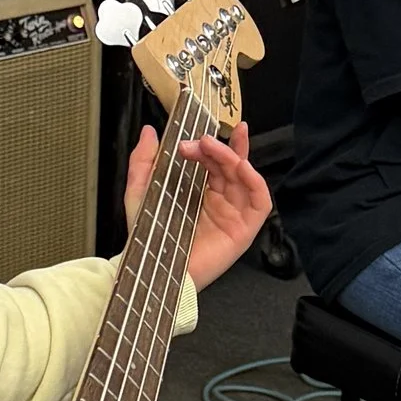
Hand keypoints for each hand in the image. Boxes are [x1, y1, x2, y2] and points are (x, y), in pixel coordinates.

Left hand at [125, 118, 272, 287]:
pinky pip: (260, 202)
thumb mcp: (140, 192)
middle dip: (218, 148)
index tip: (198, 134)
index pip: (216, 161)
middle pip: (230, 165)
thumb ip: (143, 161)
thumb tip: (149, 132)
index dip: (215, 143)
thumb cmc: (149, 238)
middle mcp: (220, 201)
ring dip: (234, 156)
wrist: (154, 268)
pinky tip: (242, 167)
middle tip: (200, 141)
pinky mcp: (244, 230)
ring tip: (214, 147)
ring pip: (245, 177)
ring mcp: (233, 215)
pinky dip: (256, 181)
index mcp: (200, 192)